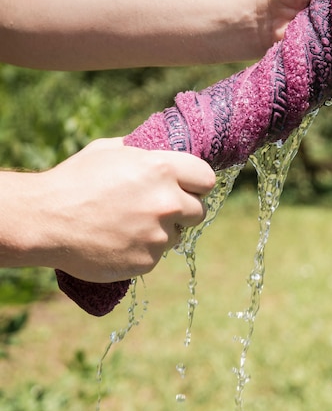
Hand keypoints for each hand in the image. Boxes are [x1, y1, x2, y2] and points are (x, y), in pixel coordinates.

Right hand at [31, 138, 214, 282]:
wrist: (46, 220)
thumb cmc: (75, 180)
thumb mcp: (109, 150)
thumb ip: (142, 151)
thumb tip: (159, 148)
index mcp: (162, 169)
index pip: (206, 179)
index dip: (197, 183)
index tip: (190, 188)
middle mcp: (167, 202)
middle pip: (199, 211)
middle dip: (183, 209)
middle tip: (160, 208)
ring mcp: (157, 235)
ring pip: (177, 235)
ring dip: (163, 231)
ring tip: (132, 224)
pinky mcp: (146, 261)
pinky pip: (156, 256)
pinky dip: (144, 251)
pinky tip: (120, 241)